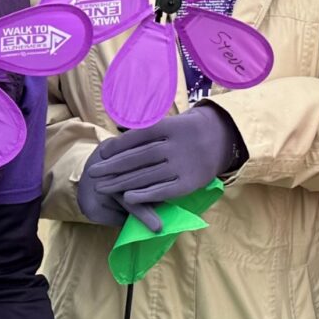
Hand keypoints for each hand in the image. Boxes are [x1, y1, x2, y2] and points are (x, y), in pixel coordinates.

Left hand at [80, 106, 243, 232]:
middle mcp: (177, 145)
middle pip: (139, 157)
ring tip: (102, 187)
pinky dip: (145, 195)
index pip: (138, 136)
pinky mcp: (190, 183)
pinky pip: (164, 190)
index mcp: (171, 126)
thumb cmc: (189, 130)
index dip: (118, 146)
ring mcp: (184, 165)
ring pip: (147, 175)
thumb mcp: (172, 120)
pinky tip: (127, 198)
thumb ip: (148, 128)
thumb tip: (117, 135)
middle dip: (113, 166)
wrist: (225, 138)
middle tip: (94, 172)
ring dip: (122, 182)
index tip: (101, 153)